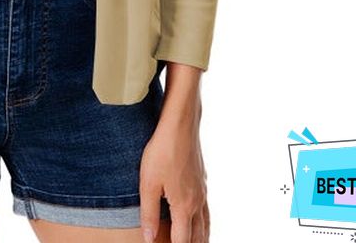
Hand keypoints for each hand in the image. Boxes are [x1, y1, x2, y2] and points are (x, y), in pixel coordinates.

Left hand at [139, 116, 209, 242]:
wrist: (181, 125)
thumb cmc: (162, 151)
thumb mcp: (148, 183)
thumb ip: (148, 214)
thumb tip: (149, 239)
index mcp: (184, 206)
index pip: (182, 241)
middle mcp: (197, 202)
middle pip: (197, 236)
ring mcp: (202, 191)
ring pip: (205, 224)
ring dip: (201, 238)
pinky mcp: (202, 179)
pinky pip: (207, 210)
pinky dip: (204, 222)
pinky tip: (199, 218)